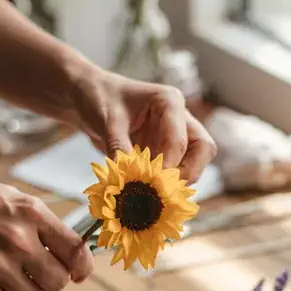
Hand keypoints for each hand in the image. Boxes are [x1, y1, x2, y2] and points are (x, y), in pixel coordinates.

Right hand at [0, 172, 92, 290]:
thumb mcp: (12, 197)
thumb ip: (42, 223)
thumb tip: (71, 252)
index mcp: (33, 213)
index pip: (76, 251)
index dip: (82, 268)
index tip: (78, 273)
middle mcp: (19, 238)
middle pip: (58, 281)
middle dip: (50, 280)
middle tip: (35, 271)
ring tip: (9, 274)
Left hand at [70, 67, 216, 183]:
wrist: (88, 96)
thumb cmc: (99, 98)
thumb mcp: (107, 122)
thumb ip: (120, 149)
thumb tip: (130, 182)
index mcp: (170, 102)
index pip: (181, 140)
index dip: (169, 166)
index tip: (151, 184)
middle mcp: (179, 118)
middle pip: (202, 150)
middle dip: (187, 174)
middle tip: (162, 190)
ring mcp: (175, 135)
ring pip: (194, 162)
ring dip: (178, 181)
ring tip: (153, 194)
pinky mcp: (166, 150)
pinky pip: (177, 170)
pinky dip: (166, 184)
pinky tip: (148, 193)